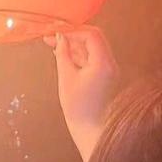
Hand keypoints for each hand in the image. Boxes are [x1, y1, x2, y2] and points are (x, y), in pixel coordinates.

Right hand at [48, 28, 119, 161]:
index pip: (91, 35)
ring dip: (73, 44)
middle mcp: (109, 63)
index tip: (55, 32)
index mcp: (103, 63)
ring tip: (52, 44)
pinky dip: (77, 54)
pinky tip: (61, 54)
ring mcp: (107, 70)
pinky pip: (90, 59)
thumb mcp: (66, 77)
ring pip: (90, 48)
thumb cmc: (78, 108)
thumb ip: (63, 53)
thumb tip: (60, 37)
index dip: (72, 30)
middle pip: (93, 39)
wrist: (90, 130)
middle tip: (52, 35)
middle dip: (72, 35)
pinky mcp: (103, 76)